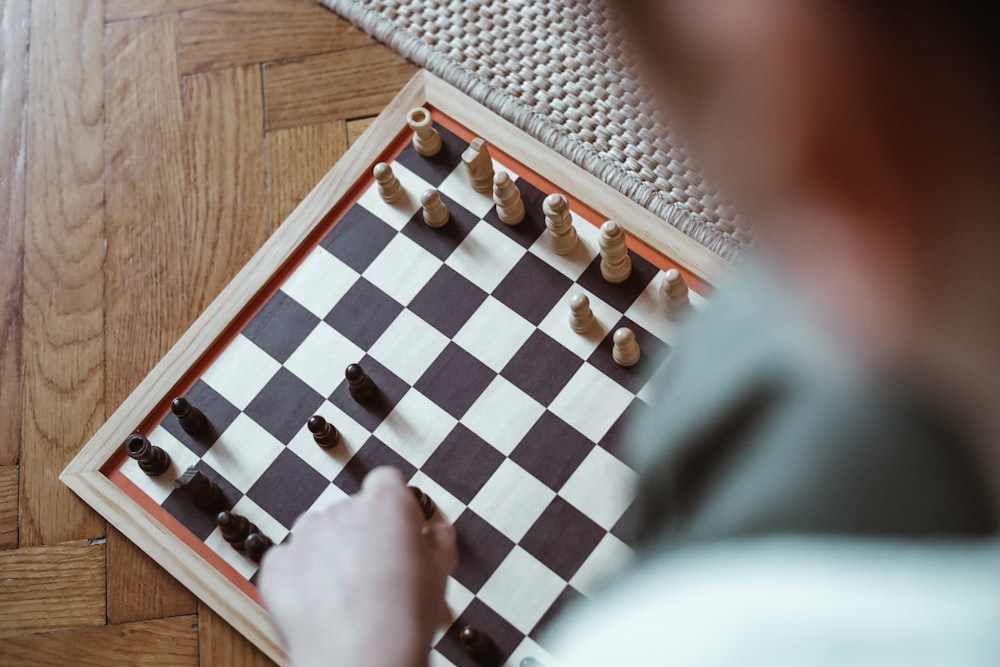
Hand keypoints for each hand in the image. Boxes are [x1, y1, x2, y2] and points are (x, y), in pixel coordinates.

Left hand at [259, 467, 457, 666]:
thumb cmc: (405, 616)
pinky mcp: (277, 565)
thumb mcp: (442, 570)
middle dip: (360, 533)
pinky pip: (288, 561)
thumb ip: (438, 539)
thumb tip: (436, 531)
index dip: (394, 506)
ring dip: (328, 551)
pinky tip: (320, 603)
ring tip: (346, 592)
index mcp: (386, 502)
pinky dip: (300, 578)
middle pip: (350, 510)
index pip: (387, 482)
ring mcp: (305, 536)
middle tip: (376, 572)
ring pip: (317, 532)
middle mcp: (342, 509)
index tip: (400, 530)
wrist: (362, 659)